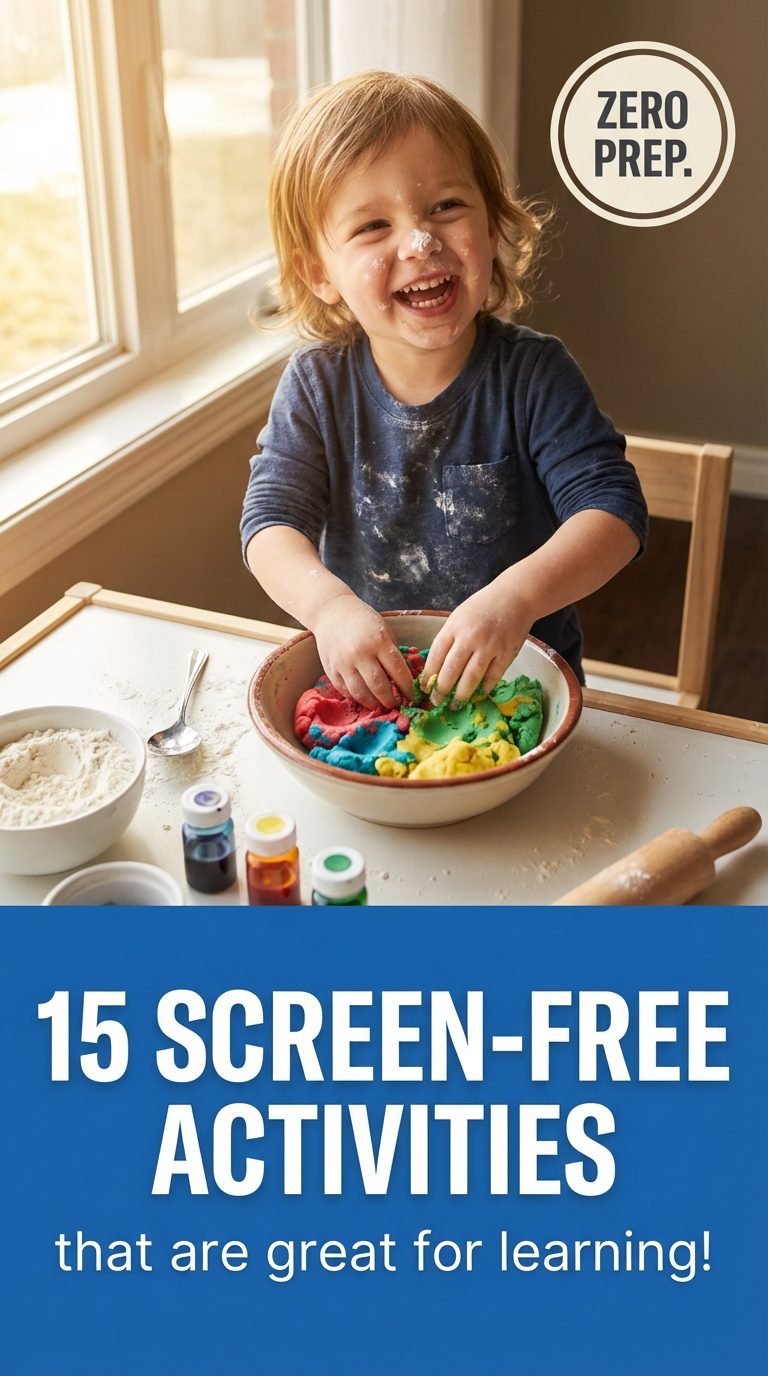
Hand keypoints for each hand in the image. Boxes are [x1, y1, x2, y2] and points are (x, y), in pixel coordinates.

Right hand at [310, 593, 414, 707]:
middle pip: (379, 687)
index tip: (412, 696)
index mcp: (378, 641)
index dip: (407, 688)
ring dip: (373, 704)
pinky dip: (356, 697)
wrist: (331, 612)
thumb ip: (393, 654)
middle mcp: (360, 653)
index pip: (397, 671)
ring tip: (380, 705)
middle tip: (396, 705)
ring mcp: (343, 663)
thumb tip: (402, 680)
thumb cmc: (363, 621)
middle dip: (390, 700)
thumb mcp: (384, 630)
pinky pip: (345, 691)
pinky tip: (364, 697)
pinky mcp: (331, 670)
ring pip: (361, 693)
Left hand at [421, 584, 531, 705]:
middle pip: (451, 670)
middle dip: (441, 690)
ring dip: (461, 695)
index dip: (428, 675)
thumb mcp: (459, 617)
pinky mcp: (506, 653)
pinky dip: (484, 688)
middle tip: (436, 702)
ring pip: (471, 678)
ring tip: (455, 705)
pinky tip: (478, 694)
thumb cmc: (483, 607)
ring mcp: (489, 646)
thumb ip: (449, 639)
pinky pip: (493, 677)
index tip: (425, 688)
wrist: (515, 597)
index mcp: (454, 627)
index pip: (435, 656)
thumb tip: (436, 667)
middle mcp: (470, 637)